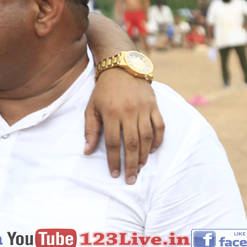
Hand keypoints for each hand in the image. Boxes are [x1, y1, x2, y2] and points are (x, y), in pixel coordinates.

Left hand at [84, 69, 165, 184]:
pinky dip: (157, 140)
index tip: (114, 174)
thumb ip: (90, 130)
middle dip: (130, 164)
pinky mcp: (154, 106)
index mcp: (111, 113)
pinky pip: (159, 126)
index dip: (113, 160)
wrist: (122, 67)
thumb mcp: (91, 108)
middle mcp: (128, 111)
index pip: (112, 142)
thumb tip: (87, 151)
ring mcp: (143, 108)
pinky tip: (152, 151)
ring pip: (146, 137)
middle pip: (131, 143)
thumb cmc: (104, 90)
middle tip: (130, 179)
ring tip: (139, 168)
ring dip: (144, 155)